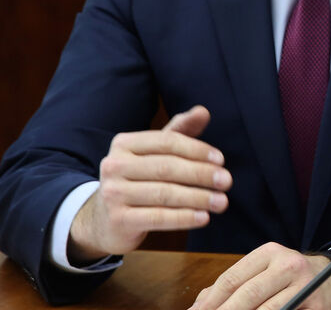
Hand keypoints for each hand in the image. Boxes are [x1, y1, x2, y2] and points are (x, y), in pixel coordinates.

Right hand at [69, 105, 230, 260]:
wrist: (103, 219)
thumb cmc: (138, 179)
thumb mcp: (155, 153)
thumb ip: (180, 131)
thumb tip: (203, 111)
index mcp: (125, 143)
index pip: (167, 142)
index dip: (197, 150)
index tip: (221, 160)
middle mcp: (114, 165)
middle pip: (167, 168)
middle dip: (201, 174)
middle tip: (227, 181)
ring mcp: (113, 193)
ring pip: (165, 193)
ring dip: (199, 198)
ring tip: (222, 202)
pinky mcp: (118, 220)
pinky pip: (158, 217)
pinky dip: (184, 218)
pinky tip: (204, 217)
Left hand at [189, 243, 330, 309]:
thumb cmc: (292, 278)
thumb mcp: (265, 271)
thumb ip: (233, 285)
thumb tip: (201, 305)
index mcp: (270, 253)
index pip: (231, 278)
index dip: (210, 302)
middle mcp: (289, 265)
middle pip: (247, 295)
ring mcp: (305, 285)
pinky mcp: (317, 306)